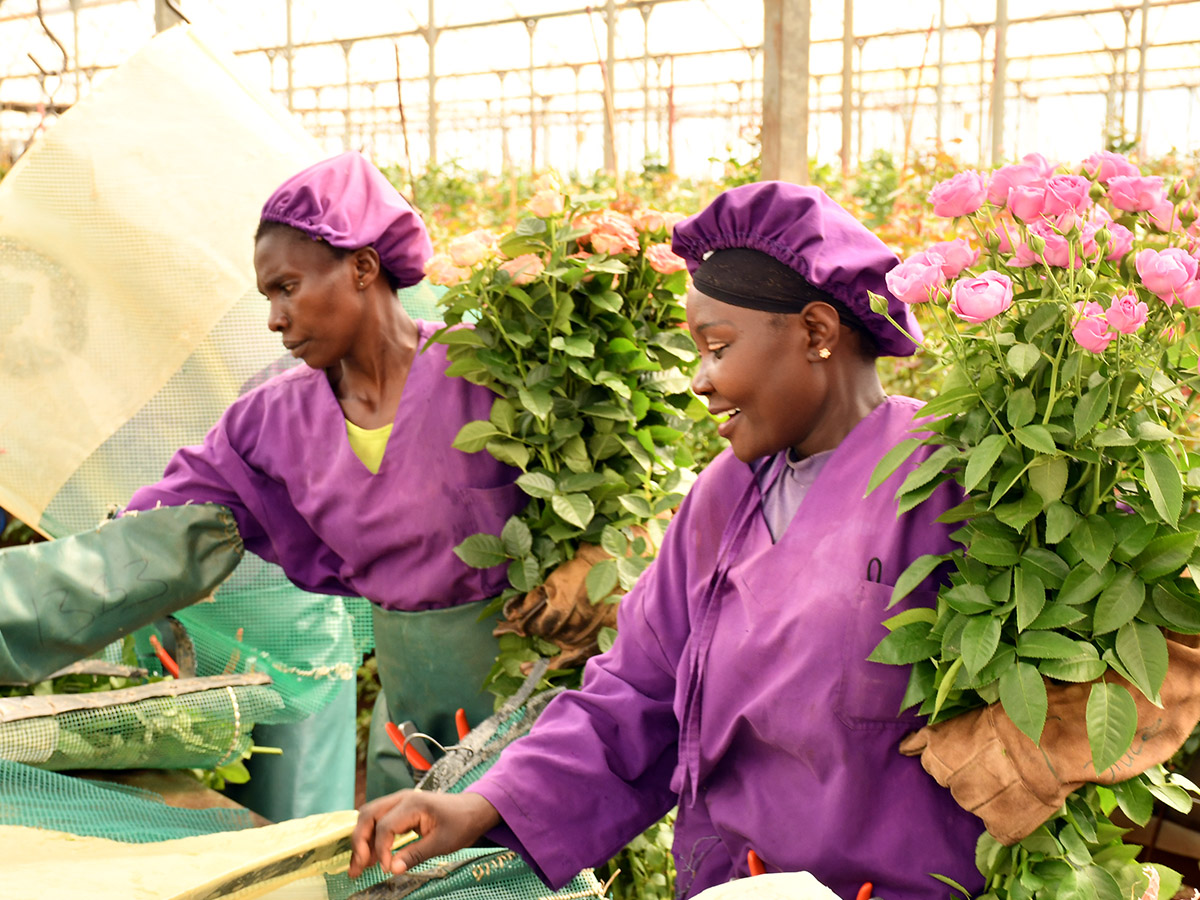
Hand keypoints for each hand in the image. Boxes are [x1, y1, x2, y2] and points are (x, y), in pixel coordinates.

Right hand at [348, 790, 501, 878]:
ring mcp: (399, 802)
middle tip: (357, 868)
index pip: (384, 827)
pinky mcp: (400, 810)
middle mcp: (401, 799)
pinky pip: (378, 821)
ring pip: (369, 817)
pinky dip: (371, 838)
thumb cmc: (461, 823)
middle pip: (368, 816)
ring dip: (361, 840)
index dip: (381, 850)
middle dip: (359, 842)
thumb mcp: (442, 842)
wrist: (474, 809)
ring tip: (358, 867)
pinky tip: (370, 858)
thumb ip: (415, 854)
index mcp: (412, 804)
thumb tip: (392, 869)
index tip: (386, 868)